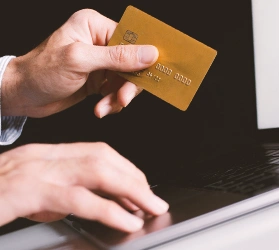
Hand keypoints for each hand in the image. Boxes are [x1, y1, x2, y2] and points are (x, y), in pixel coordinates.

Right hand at [0, 142, 168, 232]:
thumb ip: (65, 193)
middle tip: (153, 201)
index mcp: (49, 154)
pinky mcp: (26, 191)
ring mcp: (35, 170)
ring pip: (96, 171)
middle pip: (103, 157)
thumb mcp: (35, 193)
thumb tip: (100, 203)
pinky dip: (108, 210)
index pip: (99, 153)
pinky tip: (125, 221)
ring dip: (129, 190)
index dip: (126, 170)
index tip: (143, 189)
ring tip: (148, 209)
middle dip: (134, 179)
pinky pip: (77, 198)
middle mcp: (45, 156)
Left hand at [1, 9, 157, 117]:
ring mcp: (100, 63)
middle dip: (129, 84)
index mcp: (94, 26)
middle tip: (123, 98)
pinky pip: (117, 91)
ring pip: (126, 80)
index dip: (144, 56)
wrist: (22, 95)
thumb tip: (149, 53)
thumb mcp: (80, 60)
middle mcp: (100, 42)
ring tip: (106, 106)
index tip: (153, 73)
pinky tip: (101, 108)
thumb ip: (117, 57)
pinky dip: (112, 102)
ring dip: (119, 97)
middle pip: (132, 62)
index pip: (131, 38)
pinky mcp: (98, 80)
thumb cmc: (42, 71)